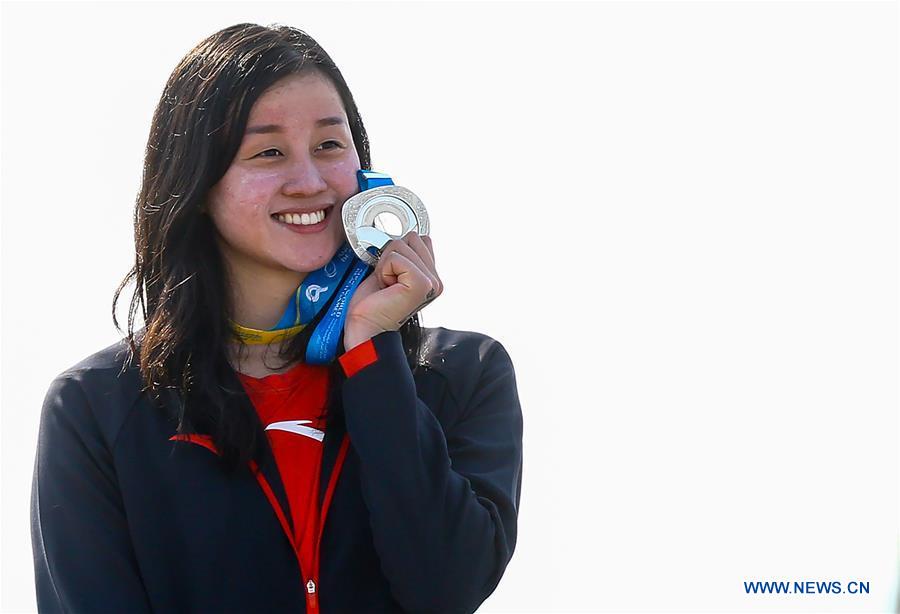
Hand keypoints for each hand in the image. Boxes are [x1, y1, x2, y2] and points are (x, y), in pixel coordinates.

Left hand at [343, 233, 442, 351]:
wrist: (365, 328)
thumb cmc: (372, 303)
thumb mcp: (390, 272)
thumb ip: (402, 255)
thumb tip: (400, 233)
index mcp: (432, 277)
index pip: (420, 238)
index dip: (398, 252)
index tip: (391, 275)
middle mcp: (436, 280)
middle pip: (412, 237)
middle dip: (391, 255)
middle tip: (387, 281)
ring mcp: (432, 283)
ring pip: (402, 244)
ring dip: (386, 263)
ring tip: (386, 285)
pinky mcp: (421, 284)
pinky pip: (396, 257)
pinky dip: (384, 270)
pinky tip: (386, 287)